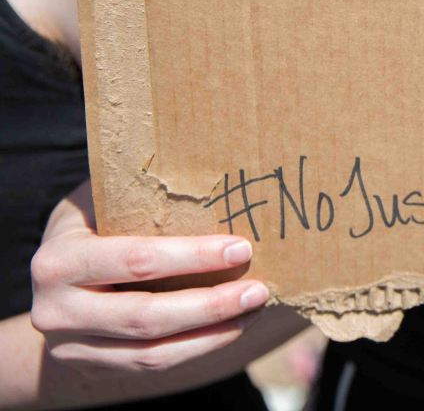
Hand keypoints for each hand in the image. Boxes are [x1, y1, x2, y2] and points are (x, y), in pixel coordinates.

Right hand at [30, 182, 270, 375]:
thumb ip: (136, 191)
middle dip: (210, 304)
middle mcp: (56, 310)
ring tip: (255, 308)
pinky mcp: (93, 367)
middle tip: (258, 289)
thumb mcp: (100, 201)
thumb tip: (207, 166)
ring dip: (212, 333)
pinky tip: (233, 327)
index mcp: (58, 260)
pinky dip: (198, 349)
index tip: (241, 248)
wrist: (55, 281)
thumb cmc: (94, 223)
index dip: (192, 257)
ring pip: (152, 353)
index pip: (135, 261)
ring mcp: (71, 346)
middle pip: (145, 316)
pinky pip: (152, 365)